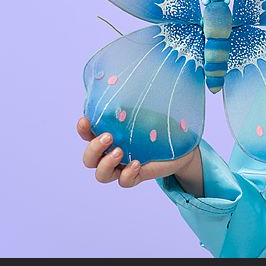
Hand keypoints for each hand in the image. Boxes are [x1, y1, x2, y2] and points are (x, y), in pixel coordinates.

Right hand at [77, 116, 199, 188]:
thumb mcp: (146, 110)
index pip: (87, 134)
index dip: (82, 129)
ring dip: (106, 164)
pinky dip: (127, 174)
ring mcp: (123, 166)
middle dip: (94, 149)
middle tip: (109, 137)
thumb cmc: (160, 123)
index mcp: (109, 134)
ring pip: (101, 175)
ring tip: (120, 151)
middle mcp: (111, 152)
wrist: (183, 142)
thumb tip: (123, 83)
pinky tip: (137, 164)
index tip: (85, 120)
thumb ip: (131, 105)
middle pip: (89, 159)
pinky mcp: (136, 176)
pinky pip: (124, 182)